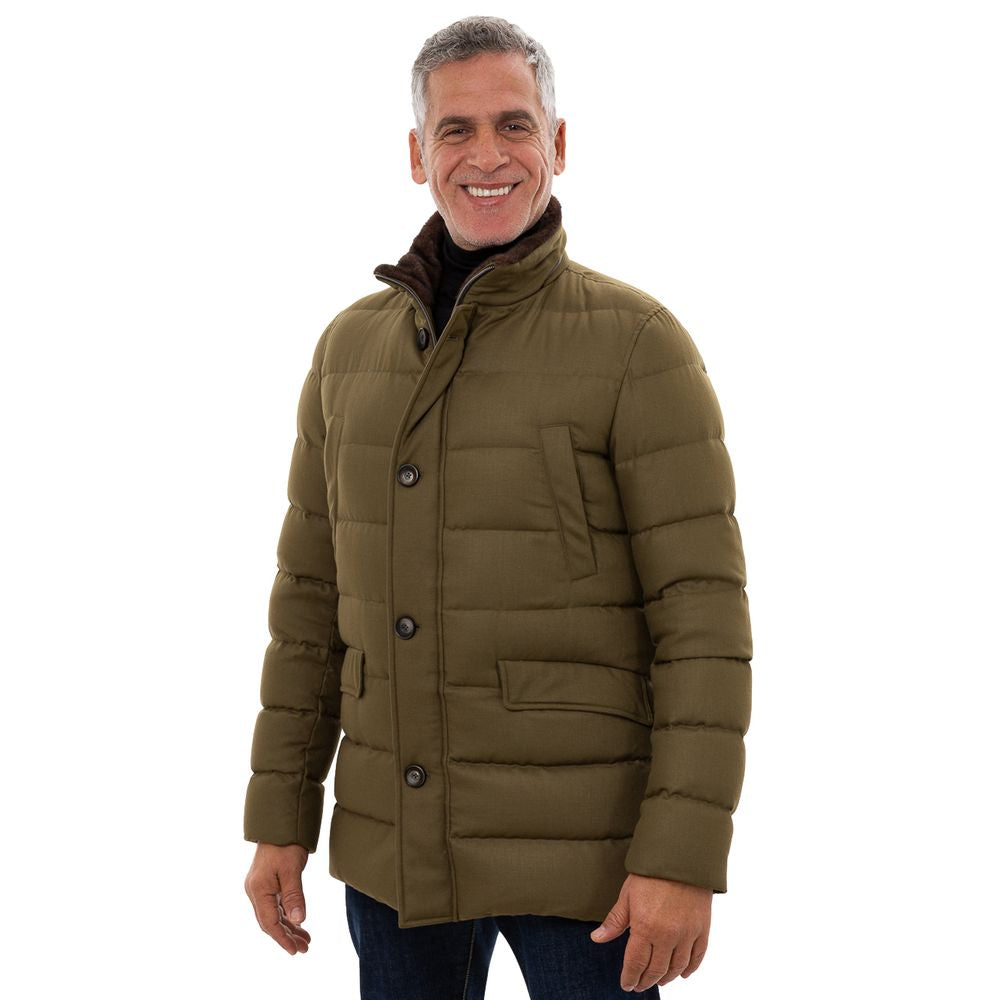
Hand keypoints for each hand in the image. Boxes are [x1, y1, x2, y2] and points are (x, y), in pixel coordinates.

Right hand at [244, 842, 311, 954]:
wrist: (279, 824)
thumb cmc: (285, 844)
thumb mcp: (292, 869)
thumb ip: (294, 895)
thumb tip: (299, 920)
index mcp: (258, 890)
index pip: (269, 923)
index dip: (282, 939)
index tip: (295, 951)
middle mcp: (256, 891)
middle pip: (270, 921)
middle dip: (287, 936)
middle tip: (305, 948)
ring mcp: (261, 887)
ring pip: (274, 915)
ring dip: (289, 928)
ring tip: (305, 940)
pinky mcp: (268, 883)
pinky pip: (276, 906)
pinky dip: (287, 916)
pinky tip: (298, 924)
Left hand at [590, 873, 711, 989]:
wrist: (681, 856)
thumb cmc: (651, 873)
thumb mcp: (628, 894)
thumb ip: (615, 920)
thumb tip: (597, 938)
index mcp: (646, 927)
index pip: (636, 963)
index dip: (630, 976)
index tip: (626, 984)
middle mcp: (668, 935)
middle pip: (656, 969)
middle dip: (646, 981)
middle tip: (639, 985)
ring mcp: (688, 933)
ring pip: (677, 967)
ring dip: (666, 977)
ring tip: (658, 981)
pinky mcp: (703, 928)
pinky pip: (698, 956)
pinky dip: (690, 968)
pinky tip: (682, 973)